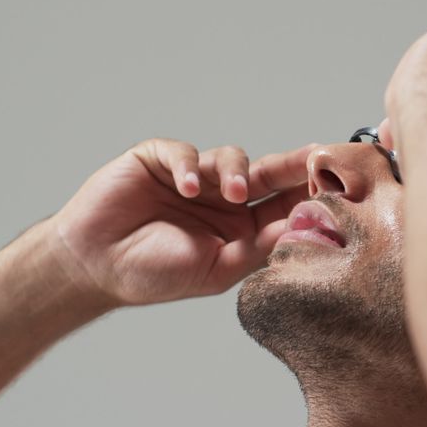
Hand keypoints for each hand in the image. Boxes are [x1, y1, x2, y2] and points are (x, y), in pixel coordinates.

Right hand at [49, 139, 312, 305]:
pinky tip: (187, 187)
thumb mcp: (218, 269)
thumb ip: (259, 247)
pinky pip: (183, 152)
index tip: (332, 187)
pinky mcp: (159, 160)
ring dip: (237, 171)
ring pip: (231, 158)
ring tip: (234, 192)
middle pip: (268, 174)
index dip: (306, 194)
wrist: (94, 265)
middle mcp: (221, 200)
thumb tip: (305, 228)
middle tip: (313, 157)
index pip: (282, 205)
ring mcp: (192, 178)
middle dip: (291, 165)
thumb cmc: (154, 274)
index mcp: (240, 229)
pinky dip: (189, 166)